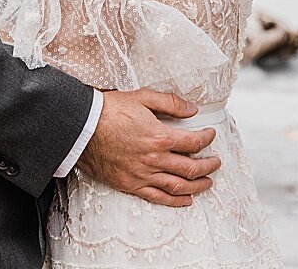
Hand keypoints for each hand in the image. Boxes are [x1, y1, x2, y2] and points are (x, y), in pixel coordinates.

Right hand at [75, 90, 221, 206]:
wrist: (81, 127)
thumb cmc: (109, 111)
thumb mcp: (142, 97)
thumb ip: (170, 103)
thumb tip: (191, 109)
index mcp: (159, 136)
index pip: (193, 143)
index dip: (206, 139)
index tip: (210, 135)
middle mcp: (154, 159)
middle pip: (190, 168)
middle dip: (208, 166)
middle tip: (216, 162)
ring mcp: (142, 175)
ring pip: (178, 186)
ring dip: (197, 186)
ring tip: (208, 182)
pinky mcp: (130, 185)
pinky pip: (158, 197)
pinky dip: (175, 201)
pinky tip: (186, 200)